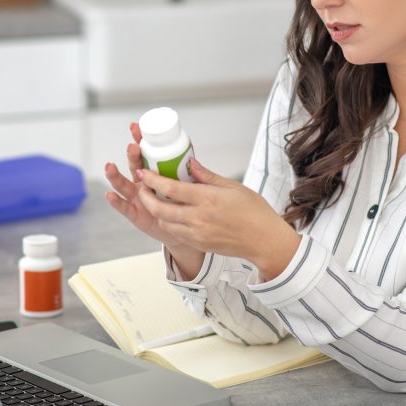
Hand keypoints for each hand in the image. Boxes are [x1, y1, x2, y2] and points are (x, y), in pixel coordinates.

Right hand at [104, 122, 194, 254]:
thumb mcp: (195, 188)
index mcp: (156, 174)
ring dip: (116, 175)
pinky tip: (110, 194)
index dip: (141, 140)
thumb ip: (196, 175)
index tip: (136, 127)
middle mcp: (143, 184)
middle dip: (132, 155)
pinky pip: (125, 208)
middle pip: (135, 166)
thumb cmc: (188, 206)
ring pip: (124, 184)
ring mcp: (138, 199)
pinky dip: (116, 201)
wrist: (186, 230)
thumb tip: (193, 160)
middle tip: (132, 146)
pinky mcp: (136, 215)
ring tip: (110, 166)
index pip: (146, 154)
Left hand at [135, 158, 300, 280]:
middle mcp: (198, 218)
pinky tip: (172, 213)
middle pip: (158, 208)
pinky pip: (176, 233)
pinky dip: (169, 222)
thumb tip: (189, 162)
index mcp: (206, 199)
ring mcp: (197, 233)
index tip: (144, 172)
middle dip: (145, 197)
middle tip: (142, 187)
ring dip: (156, 211)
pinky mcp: (199, 244)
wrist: (264, 240)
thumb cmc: (253, 211)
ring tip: (156, 199)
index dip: (152, 179)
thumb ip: (206, 176)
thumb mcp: (232, 186)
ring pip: (164, 222)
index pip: (170, 188)